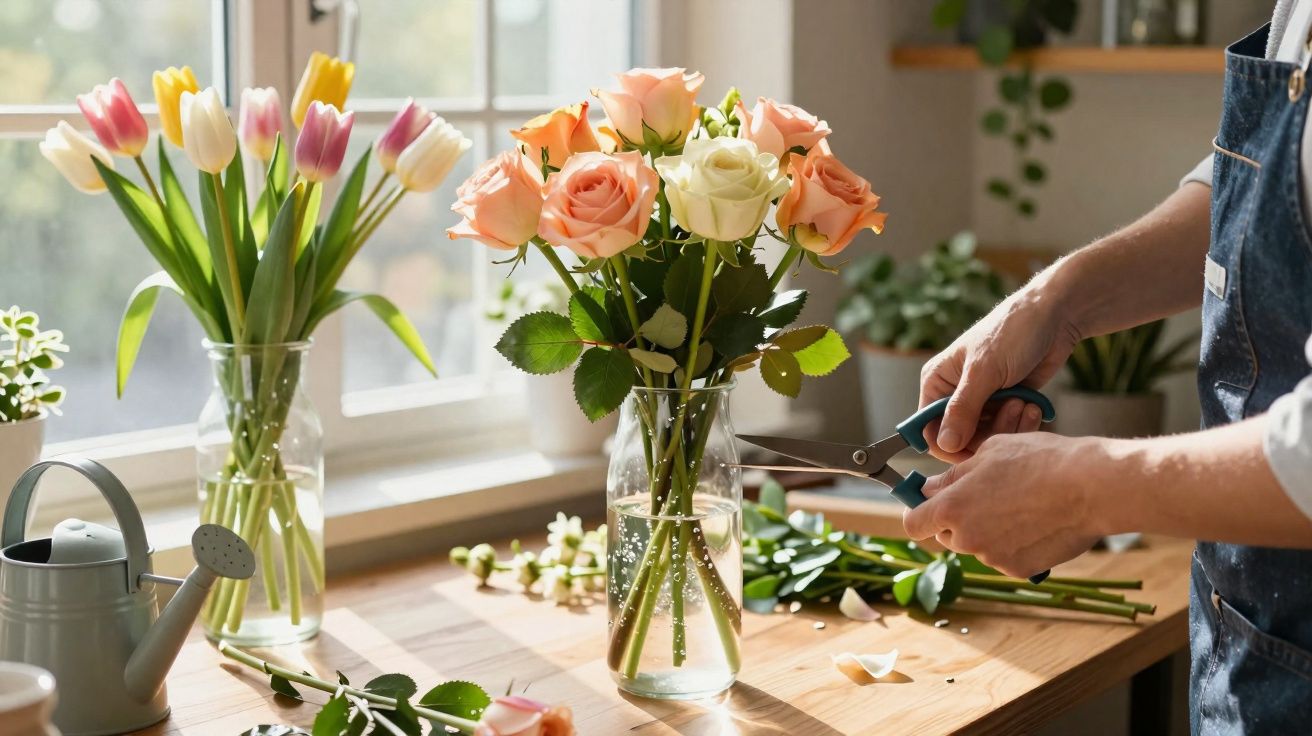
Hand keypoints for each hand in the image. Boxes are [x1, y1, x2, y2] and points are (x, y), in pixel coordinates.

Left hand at [902, 432, 1109, 578]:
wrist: (1092, 487)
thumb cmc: (1040, 460)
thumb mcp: (988, 453)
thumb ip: (953, 476)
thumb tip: (931, 488)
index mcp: (952, 507)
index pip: (914, 523)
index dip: (918, 512)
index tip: (927, 502)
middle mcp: (966, 538)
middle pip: (945, 534)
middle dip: (956, 518)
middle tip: (985, 495)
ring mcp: (992, 557)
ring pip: (976, 544)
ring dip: (986, 529)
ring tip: (1019, 504)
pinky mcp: (1018, 569)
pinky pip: (1003, 556)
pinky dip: (1012, 543)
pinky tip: (1035, 521)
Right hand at [919, 285, 1081, 461]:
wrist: (1055, 317)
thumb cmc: (1013, 331)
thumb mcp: (985, 370)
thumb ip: (963, 409)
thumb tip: (944, 444)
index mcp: (937, 382)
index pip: (929, 430)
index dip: (948, 446)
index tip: (974, 449)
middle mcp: (954, 394)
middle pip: (961, 439)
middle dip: (988, 432)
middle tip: (1011, 409)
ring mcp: (982, 401)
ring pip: (987, 438)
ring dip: (1009, 426)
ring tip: (1024, 403)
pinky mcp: (1005, 404)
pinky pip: (1007, 430)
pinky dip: (1022, 423)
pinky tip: (1033, 406)